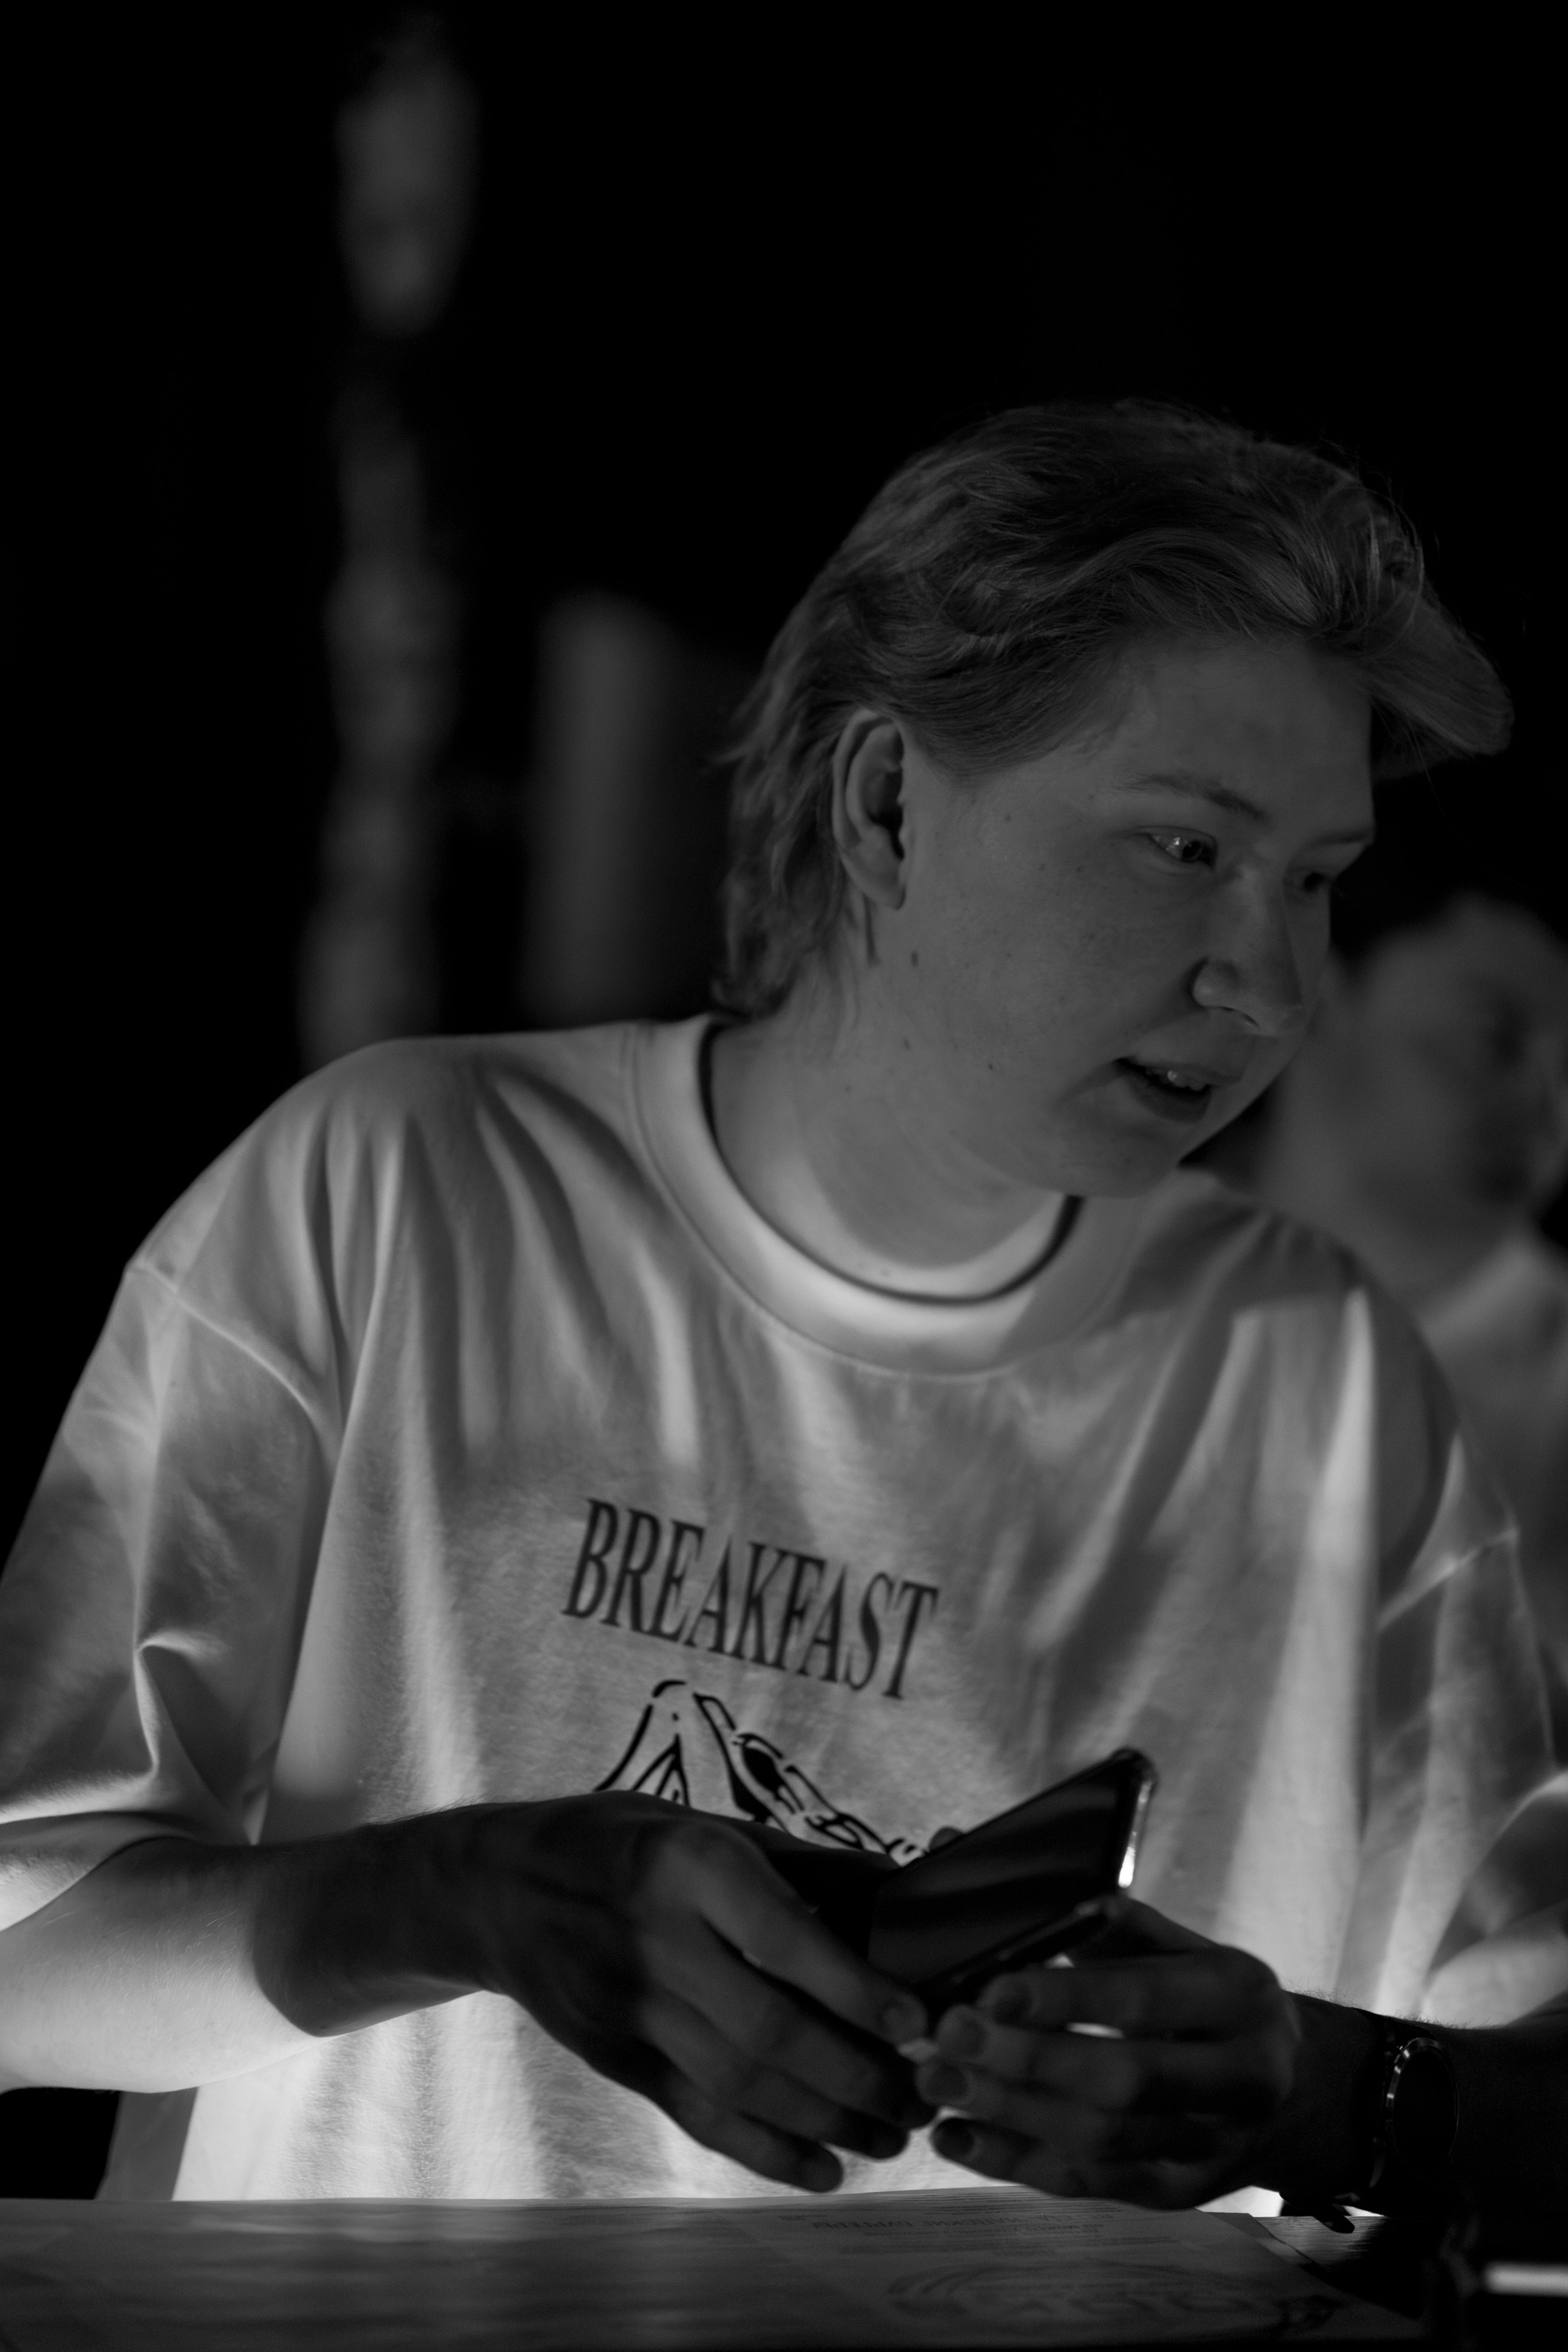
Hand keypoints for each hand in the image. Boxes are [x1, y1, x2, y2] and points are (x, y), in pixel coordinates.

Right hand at [449, 1796, 933, 2191]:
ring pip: (739, 2085)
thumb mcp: (709, 1827)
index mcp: (688, 1866)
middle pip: (767, 2029)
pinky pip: (697, 2116)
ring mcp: (628, 2008)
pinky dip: (765, 2152)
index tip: (920, 2020)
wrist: (501, 1889)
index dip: (857, 1988)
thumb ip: (806, 1866)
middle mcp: (656, 1939)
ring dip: (826, 2122)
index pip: (785, 1939)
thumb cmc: (629, 1843)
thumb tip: (903, 1893)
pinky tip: (824, 2170)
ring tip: (892, 2136)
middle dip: (857, 2076)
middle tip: (924, 2095)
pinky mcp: (613, 2060)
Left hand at [916, 1898, 1299, 2206]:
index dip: (1066, 1999)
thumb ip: (1108, 1921)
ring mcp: (1210, 2146)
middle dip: (1026, 2061)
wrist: (1294, 2091)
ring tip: (937, 2084)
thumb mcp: (1184, 1947)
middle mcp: (1239, 2078)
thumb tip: (1008, 1878)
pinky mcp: (1176, 2193)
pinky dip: (1017, 2163)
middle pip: (1121, 2081)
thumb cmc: (1211, 2000)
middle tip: (947, 2037)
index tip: (989, 1989)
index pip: (1144, 1998)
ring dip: (1010, 2115)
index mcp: (1237, 1995)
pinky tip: (956, 2137)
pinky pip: (1091, 2185)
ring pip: (1102, 2142)